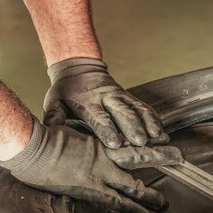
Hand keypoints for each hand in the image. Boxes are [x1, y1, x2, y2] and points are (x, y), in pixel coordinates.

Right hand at [0, 119, 182, 212]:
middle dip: (161, 157)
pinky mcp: (91, 188)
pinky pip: (116, 201)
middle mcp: (105, 155)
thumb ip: (77, 136)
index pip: (131, 140)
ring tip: (163, 203)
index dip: (149, 142)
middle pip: (140, 155)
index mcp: (100, 139)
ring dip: (150, 194)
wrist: (31, 146)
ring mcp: (100, 172)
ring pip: (133, 184)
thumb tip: (75, 136)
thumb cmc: (41, 137)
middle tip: (179, 159)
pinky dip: (131, 208)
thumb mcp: (63, 129)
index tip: (164, 141)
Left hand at [43, 57, 169, 148]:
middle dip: (133, 128)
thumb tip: (50, 129)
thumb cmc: (65, 92)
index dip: (107, 130)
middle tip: (141, 142)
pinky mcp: (129, 97)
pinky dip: (154, 119)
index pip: (99, 117)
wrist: (79, 69)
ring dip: (148, 124)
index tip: (114, 143)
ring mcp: (120, 96)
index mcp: (87, 102)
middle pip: (122, 114)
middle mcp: (107, 98)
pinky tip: (162, 132)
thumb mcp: (54, 101)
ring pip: (137, 109)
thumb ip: (54, 115)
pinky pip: (144, 107)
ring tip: (158, 138)